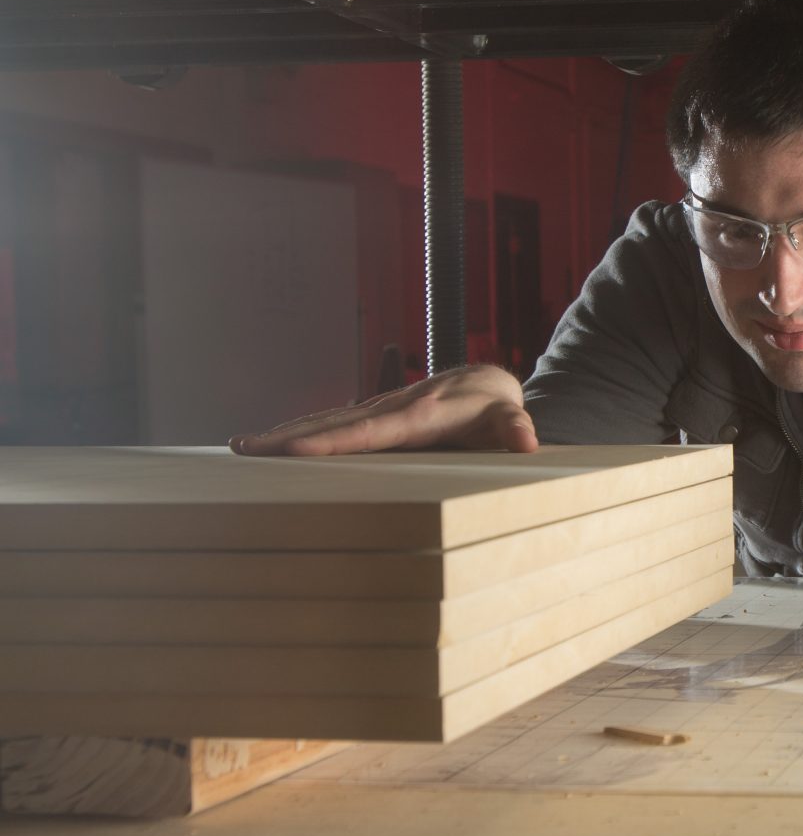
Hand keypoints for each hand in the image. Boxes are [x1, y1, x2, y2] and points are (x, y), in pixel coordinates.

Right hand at [231, 365, 538, 457]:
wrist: (487, 384)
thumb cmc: (496, 406)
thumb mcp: (509, 417)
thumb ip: (515, 427)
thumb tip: (526, 440)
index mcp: (419, 415)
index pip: (368, 432)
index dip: (330, 442)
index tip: (293, 451)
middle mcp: (389, 409)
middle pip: (332, 425)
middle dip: (288, 438)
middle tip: (245, 450)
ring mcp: (376, 410)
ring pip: (324, 421)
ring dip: (283, 434)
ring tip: (242, 447)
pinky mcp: (371, 417)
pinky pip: (330, 424)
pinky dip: (298, 433)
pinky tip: (269, 445)